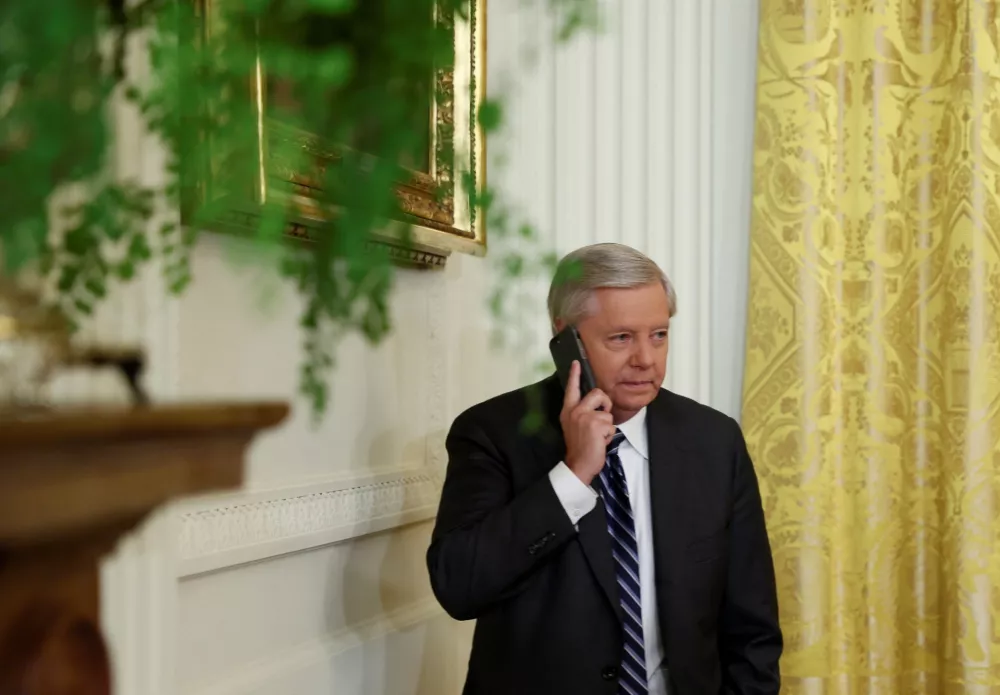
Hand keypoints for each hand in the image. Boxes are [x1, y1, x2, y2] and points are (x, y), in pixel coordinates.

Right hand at [560, 360, 613, 484]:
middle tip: (602, 416)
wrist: (578, 464)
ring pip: (607, 413)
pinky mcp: (595, 424)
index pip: (572, 389)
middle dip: (605, 403)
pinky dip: (609, 435)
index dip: (574, 375)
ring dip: (607, 426)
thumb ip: (581, 413)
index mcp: (568, 411)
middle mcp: (575, 411)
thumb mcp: (574, 426)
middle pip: (597, 393)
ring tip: (598, 436)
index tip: (576, 362)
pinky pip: (611, 425)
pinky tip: (600, 442)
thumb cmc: (579, 446)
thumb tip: (596, 404)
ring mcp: (585, 417)